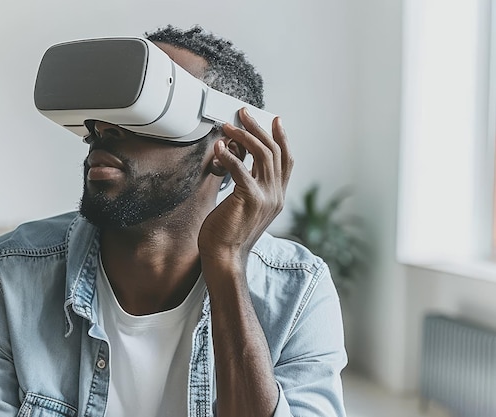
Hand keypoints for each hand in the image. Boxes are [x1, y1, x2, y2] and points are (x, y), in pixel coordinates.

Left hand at [198, 108, 292, 269]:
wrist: (225, 258)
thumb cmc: (228, 233)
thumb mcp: (244, 205)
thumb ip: (247, 184)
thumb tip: (238, 157)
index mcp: (277, 197)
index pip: (286, 161)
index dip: (282, 138)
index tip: (275, 120)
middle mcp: (276, 195)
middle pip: (274, 152)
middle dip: (259, 128)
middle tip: (243, 114)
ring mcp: (266, 197)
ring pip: (262, 155)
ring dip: (244, 136)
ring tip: (228, 126)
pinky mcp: (250, 199)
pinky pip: (241, 169)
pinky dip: (229, 155)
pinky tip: (219, 147)